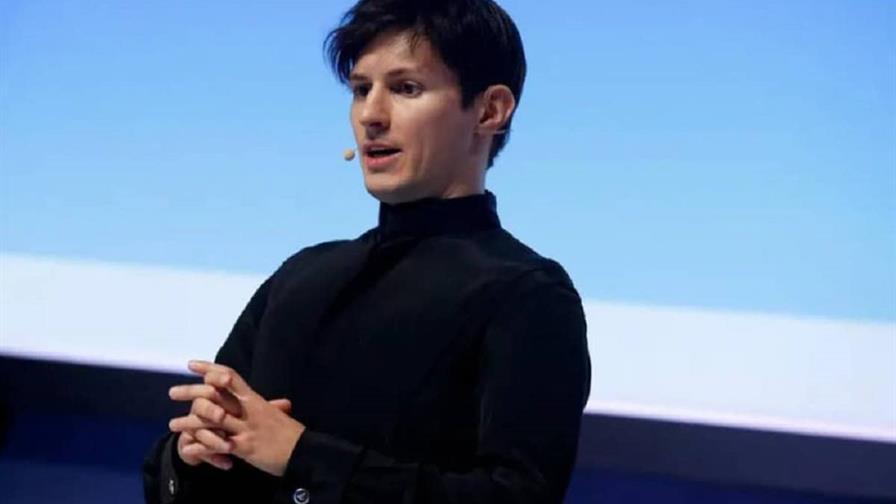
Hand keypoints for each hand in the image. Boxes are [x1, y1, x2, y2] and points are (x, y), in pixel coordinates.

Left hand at [172, 360, 305, 476]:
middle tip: (172, 392)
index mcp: (254, 399)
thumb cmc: (290, 433)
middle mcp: (247, 410)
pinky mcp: (243, 448)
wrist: (303, 452)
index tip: (191, 364)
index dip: (209, 368)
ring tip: (172, 425)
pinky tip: (187, 448)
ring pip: (209, 420)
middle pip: (213, 394)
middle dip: (190, 391)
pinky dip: (199, 447)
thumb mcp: (277, 415)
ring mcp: (244, 428)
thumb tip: (271, 400)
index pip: (229, 376)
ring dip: (187, 422)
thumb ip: (268, 406)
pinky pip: (216, 446)